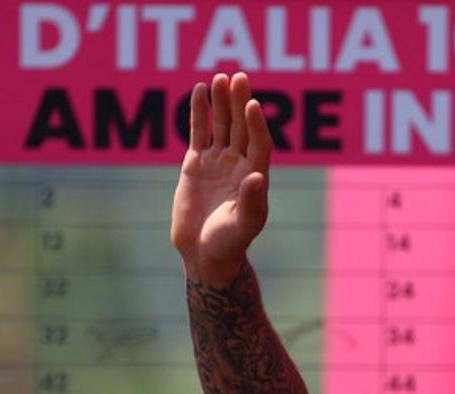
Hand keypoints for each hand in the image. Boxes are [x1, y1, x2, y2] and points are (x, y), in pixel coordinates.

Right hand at [170, 72, 272, 283]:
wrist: (204, 254)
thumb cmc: (229, 244)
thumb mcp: (243, 226)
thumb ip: (251, 202)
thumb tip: (256, 177)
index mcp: (254, 176)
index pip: (258, 142)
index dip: (256, 124)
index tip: (252, 104)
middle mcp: (238, 164)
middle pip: (241, 126)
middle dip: (239, 103)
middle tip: (238, 77)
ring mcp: (217, 162)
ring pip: (221, 125)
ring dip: (221, 102)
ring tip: (220, 78)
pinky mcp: (196, 164)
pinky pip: (198, 133)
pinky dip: (198, 113)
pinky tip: (199, 91)